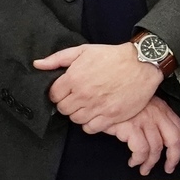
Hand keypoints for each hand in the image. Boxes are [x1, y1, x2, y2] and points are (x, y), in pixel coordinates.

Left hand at [35, 41, 164, 130]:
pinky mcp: (111, 116)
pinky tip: (95, 114)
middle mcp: (83, 94)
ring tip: (87, 106)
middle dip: (68, 104)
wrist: (141, 63)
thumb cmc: (112, 56)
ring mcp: (97, 107)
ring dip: (79, 114)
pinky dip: (90, 124)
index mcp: (74, 78)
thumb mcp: (83, 50)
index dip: (59, 94)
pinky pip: (90, 128)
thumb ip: (58, 58)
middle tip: (77, 98)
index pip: (54, 96)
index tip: (67, 91)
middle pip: (63, 109)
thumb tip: (37, 64)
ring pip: (75, 120)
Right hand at [108, 98, 179, 174]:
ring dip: (150, 163)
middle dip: (173, 158)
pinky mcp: (131, 127)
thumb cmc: (119, 103)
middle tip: (167, 168)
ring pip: (156, 148)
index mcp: (161, 108)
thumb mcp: (141, 105)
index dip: (179, 148)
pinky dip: (138, 159)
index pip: (179, 130)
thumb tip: (161, 139)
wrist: (101, 96)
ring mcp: (144, 120)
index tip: (174, 158)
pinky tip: (133, 161)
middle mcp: (156, 113)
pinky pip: (141, 150)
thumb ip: (153, 118)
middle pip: (174, 139)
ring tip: (143, 168)